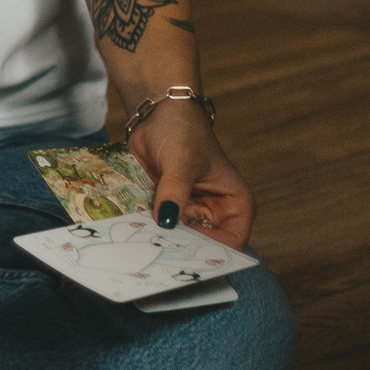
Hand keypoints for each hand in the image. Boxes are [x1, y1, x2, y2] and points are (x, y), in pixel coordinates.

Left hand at [127, 101, 253, 246]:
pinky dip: (147, 230)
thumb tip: (166, 222)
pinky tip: (132, 233)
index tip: (182, 254)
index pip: (230, 244)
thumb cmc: (183, 132)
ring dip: (160, 241)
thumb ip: (175, 191)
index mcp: (237, 206)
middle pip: (202, 247)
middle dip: (181, 250)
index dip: (210, 254)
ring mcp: (190, 214)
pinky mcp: (167, 209)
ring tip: (141, 244)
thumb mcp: (182, 161)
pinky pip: (159, 227)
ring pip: (178, 239)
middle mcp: (216, 215)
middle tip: (156, 254)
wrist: (156, 115)